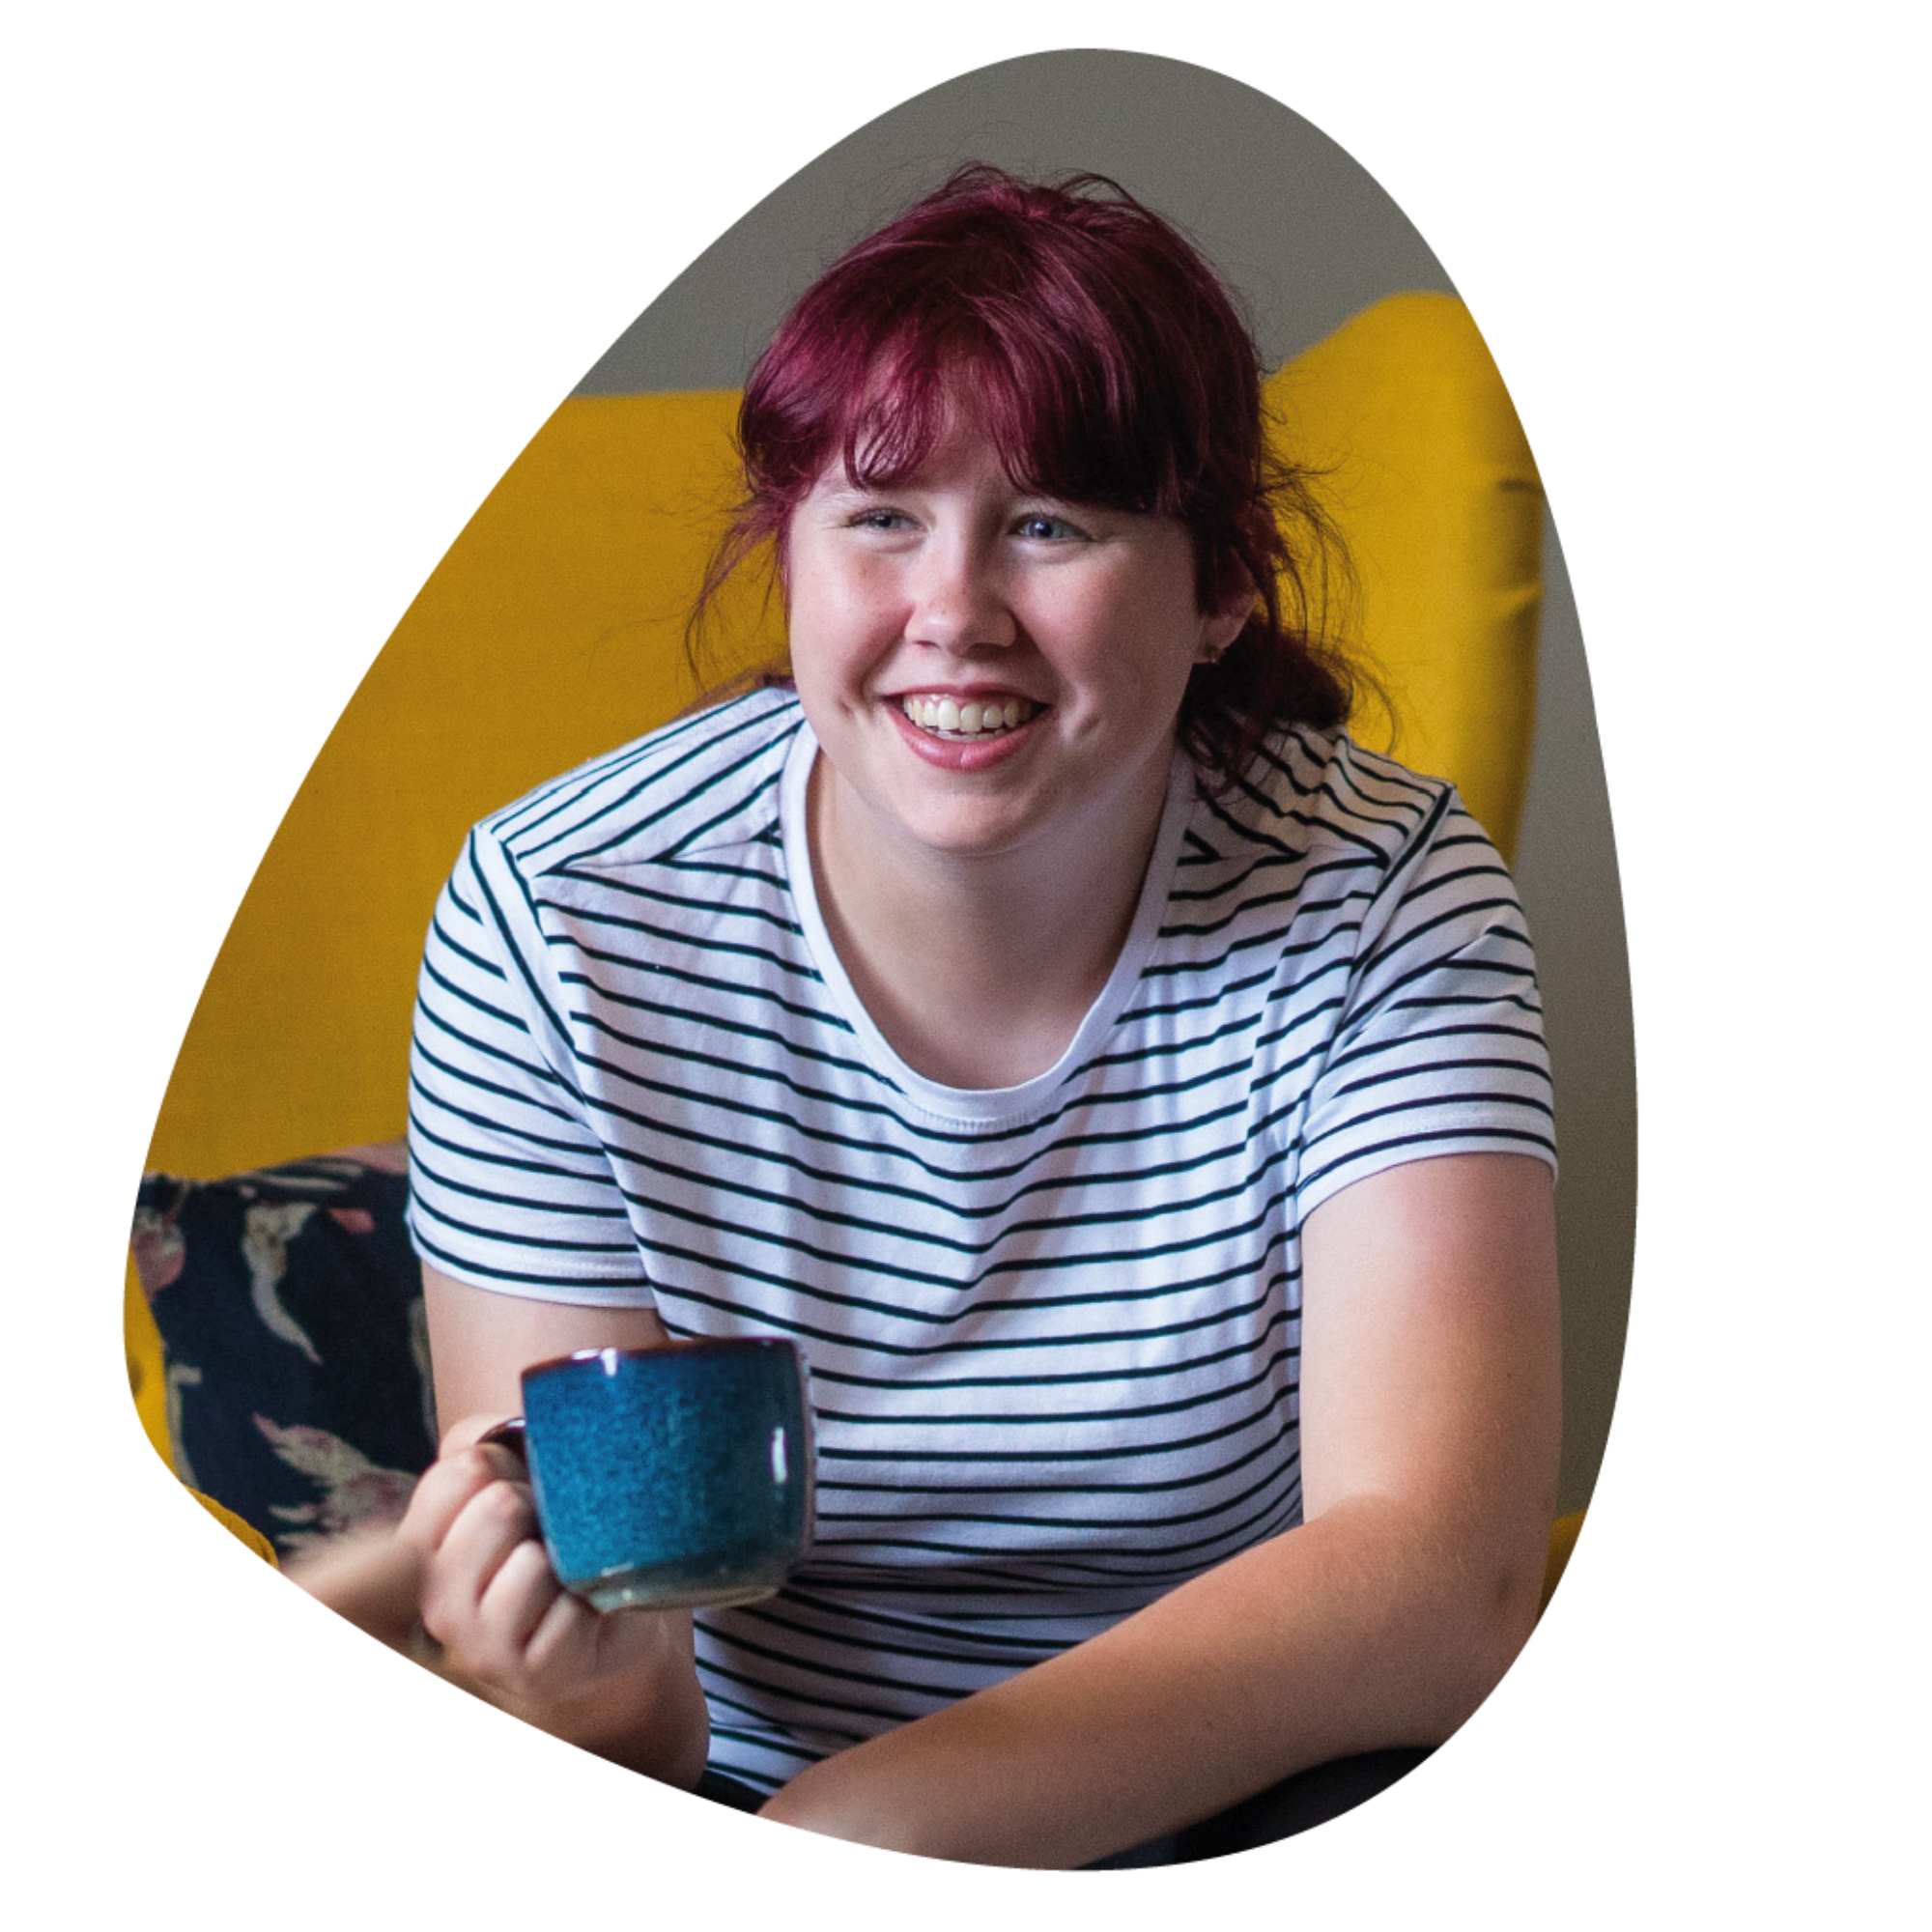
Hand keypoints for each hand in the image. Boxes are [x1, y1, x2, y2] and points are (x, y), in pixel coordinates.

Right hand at [395, 1417, 683, 1726]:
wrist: (605, 1619)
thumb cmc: (551, 1538)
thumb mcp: (512, 1475)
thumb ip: (483, 1439)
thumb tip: (485, 1445)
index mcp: (419, 1550)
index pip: (451, 1476)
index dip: (499, 1465)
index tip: (514, 1485)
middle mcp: (437, 1603)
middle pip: (496, 1509)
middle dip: (538, 1507)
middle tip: (547, 1533)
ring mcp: (480, 1647)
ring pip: (531, 1565)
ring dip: (565, 1558)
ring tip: (564, 1572)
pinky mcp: (531, 1674)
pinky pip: (569, 1613)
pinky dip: (591, 1600)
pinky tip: (582, 1609)